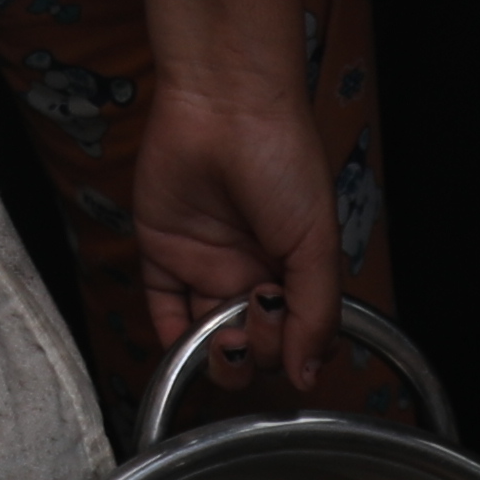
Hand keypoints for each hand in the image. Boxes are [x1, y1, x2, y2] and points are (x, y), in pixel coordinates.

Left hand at [122, 58, 347, 385]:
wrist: (224, 106)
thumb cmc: (281, 159)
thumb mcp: (317, 241)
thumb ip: (317, 313)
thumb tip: (310, 374)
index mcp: (293, 268)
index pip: (297, 337)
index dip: (296, 351)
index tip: (293, 333)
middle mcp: (250, 271)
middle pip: (254, 346)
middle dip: (260, 349)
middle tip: (258, 311)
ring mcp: (206, 264)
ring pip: (209, 340)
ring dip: (219, 356)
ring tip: (227, 333)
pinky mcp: (162, 252)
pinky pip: (162, 310)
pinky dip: (172, 341)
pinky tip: (189, 346)